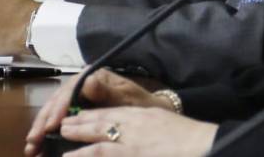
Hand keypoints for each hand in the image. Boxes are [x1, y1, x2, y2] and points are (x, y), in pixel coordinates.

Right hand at [25, 69, 175, 153]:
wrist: (151, 111)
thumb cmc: (141, 104)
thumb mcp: (127, 98)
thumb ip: (107, 92)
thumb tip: (87, 82)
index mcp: (93, 75)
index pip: (69, 90)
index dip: (58, 108)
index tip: (51, 126)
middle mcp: (81, 83)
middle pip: (57, 101)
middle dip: (43, 122)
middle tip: (33, 141)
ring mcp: (77, 96)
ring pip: (54, 111)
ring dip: (41, 129)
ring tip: (31, 148)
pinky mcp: (77, 108)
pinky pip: (60, 119)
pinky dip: (48, 133)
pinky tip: (40, 146)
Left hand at [28, 106, 215, 156]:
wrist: (204, 145)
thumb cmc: (190, 139)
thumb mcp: (165, 126)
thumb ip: (148, 128)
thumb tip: (138, 134)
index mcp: (144, 115)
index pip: (112, 111)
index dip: (91, 114)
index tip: (77, 117)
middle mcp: (135, 123)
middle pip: (99, 118)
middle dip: (77, 121)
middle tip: (59, 125)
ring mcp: (131, 139)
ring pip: (96, 135)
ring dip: (76, 136)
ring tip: (59, 138)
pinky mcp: (131, 152)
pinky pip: (101, 153)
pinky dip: (83, 154)